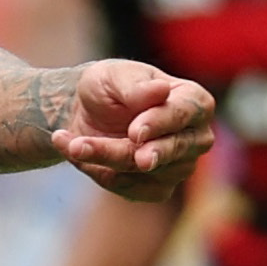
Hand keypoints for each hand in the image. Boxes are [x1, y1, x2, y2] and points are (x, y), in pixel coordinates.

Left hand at [56, 60, 211, 199]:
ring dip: (101, 159)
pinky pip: (132, 189)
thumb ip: (135, 86)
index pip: (184, 114)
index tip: (135, 132)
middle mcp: (196, 137)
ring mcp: (181, 166)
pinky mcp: (159, 188)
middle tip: (93, 150)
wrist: (89, 112)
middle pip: (166, 150)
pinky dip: (100, 173)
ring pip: (142, 172)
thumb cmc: (110, 88)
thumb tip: (160, 91)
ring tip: (70, 143)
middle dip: (126, 152)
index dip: (159, 124)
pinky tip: (80, 155)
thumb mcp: (113, 76)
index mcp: (194, 101)